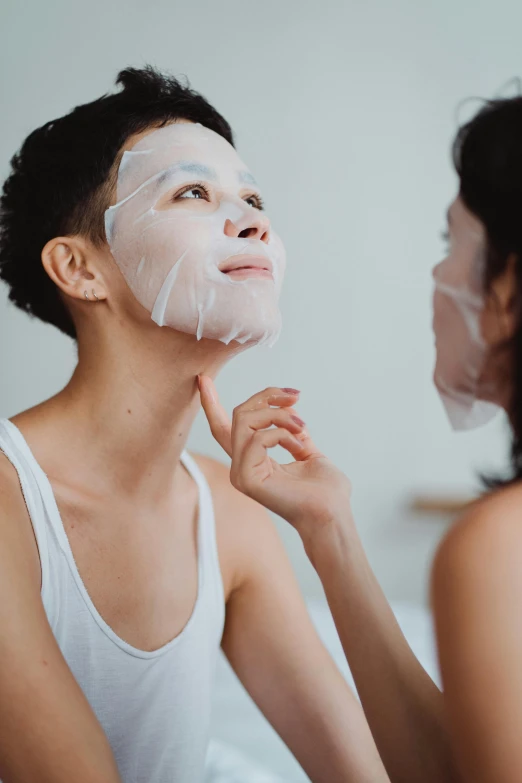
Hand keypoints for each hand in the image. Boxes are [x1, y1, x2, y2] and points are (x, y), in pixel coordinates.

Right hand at [198, 376, 351, 537]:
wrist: (332, 516)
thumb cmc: (326, 492)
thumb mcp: (307, 451)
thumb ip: (293, 433)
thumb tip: (290, 411)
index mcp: (252, 461)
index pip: (223, 428)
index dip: (211, 403)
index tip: (204, 378)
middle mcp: (240, 466)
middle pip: (239, 415)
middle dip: (267, 397)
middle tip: (296, 396)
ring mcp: (240, 473)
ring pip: (245, 421)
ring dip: (279, 416)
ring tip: (302, 426)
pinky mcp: (245, 479)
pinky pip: (257, 438)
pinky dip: (283, 435)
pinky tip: (300, 447)